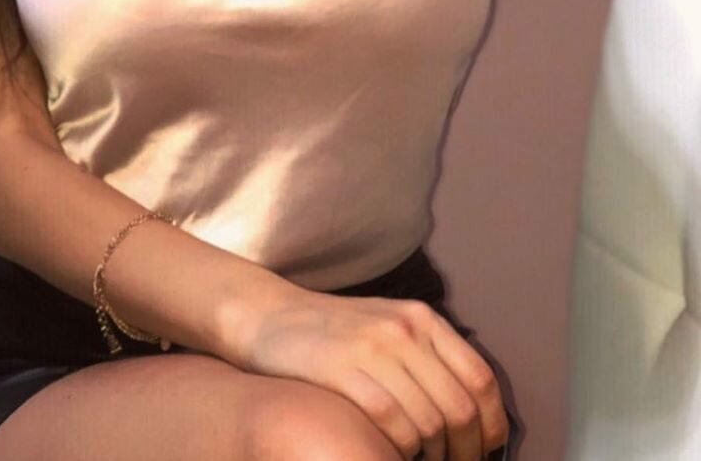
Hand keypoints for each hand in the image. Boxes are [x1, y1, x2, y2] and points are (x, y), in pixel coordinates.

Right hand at [240, 286, 510, 460]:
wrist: (270, 315)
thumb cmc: (334, 334)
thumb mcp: (388, 328)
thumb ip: (427, 357)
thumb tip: (475, 414)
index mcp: (421, 318)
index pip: (480, 379)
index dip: (491, 425)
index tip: (485, 452)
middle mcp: (404, 328)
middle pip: (460, 407)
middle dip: (466, 452)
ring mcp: (373, 347)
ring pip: (429, 421)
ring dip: (432, 456)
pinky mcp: (343, 368)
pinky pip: (391, 423)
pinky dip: (398, 450)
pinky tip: (389, 454)